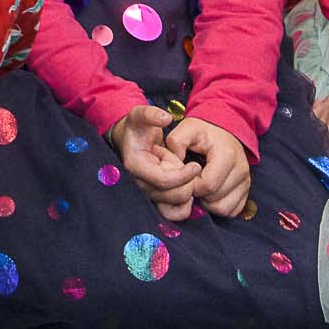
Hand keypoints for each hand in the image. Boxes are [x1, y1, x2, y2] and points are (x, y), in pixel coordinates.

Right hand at [107, 105, 202, 220]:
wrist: (132, 142)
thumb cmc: (137, 129)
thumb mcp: (140, 115)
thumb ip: (151, 114)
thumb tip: (165, 118)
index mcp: (135, 166)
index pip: (163, 180)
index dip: (183, 175)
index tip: (196, 166)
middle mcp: (138, 185)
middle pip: (172, 195)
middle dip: (187, 182)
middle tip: (191, 167)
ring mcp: (147, 194)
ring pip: (174, 206)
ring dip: (187, 193)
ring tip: (189, 177)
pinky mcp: (155, 200)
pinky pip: (172, 214)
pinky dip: (184, 207)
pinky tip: (188, 190)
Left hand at [163, 113, 254, 218]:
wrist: (223, 131)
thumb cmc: (203, 132)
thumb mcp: (187, 128)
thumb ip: (176, 142)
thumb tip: (174, 165)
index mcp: (227, 155)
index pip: (207, 185)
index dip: (191, 186)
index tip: (185, 176)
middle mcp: (241, 170)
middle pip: (214, 199)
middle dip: (197, 194)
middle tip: (190, 181)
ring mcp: (246, 182)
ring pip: (223, 209)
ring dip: (207, 202)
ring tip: (199, 186)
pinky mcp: (246, 192)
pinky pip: (231, 211)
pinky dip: (217, 206)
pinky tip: (209, 193)